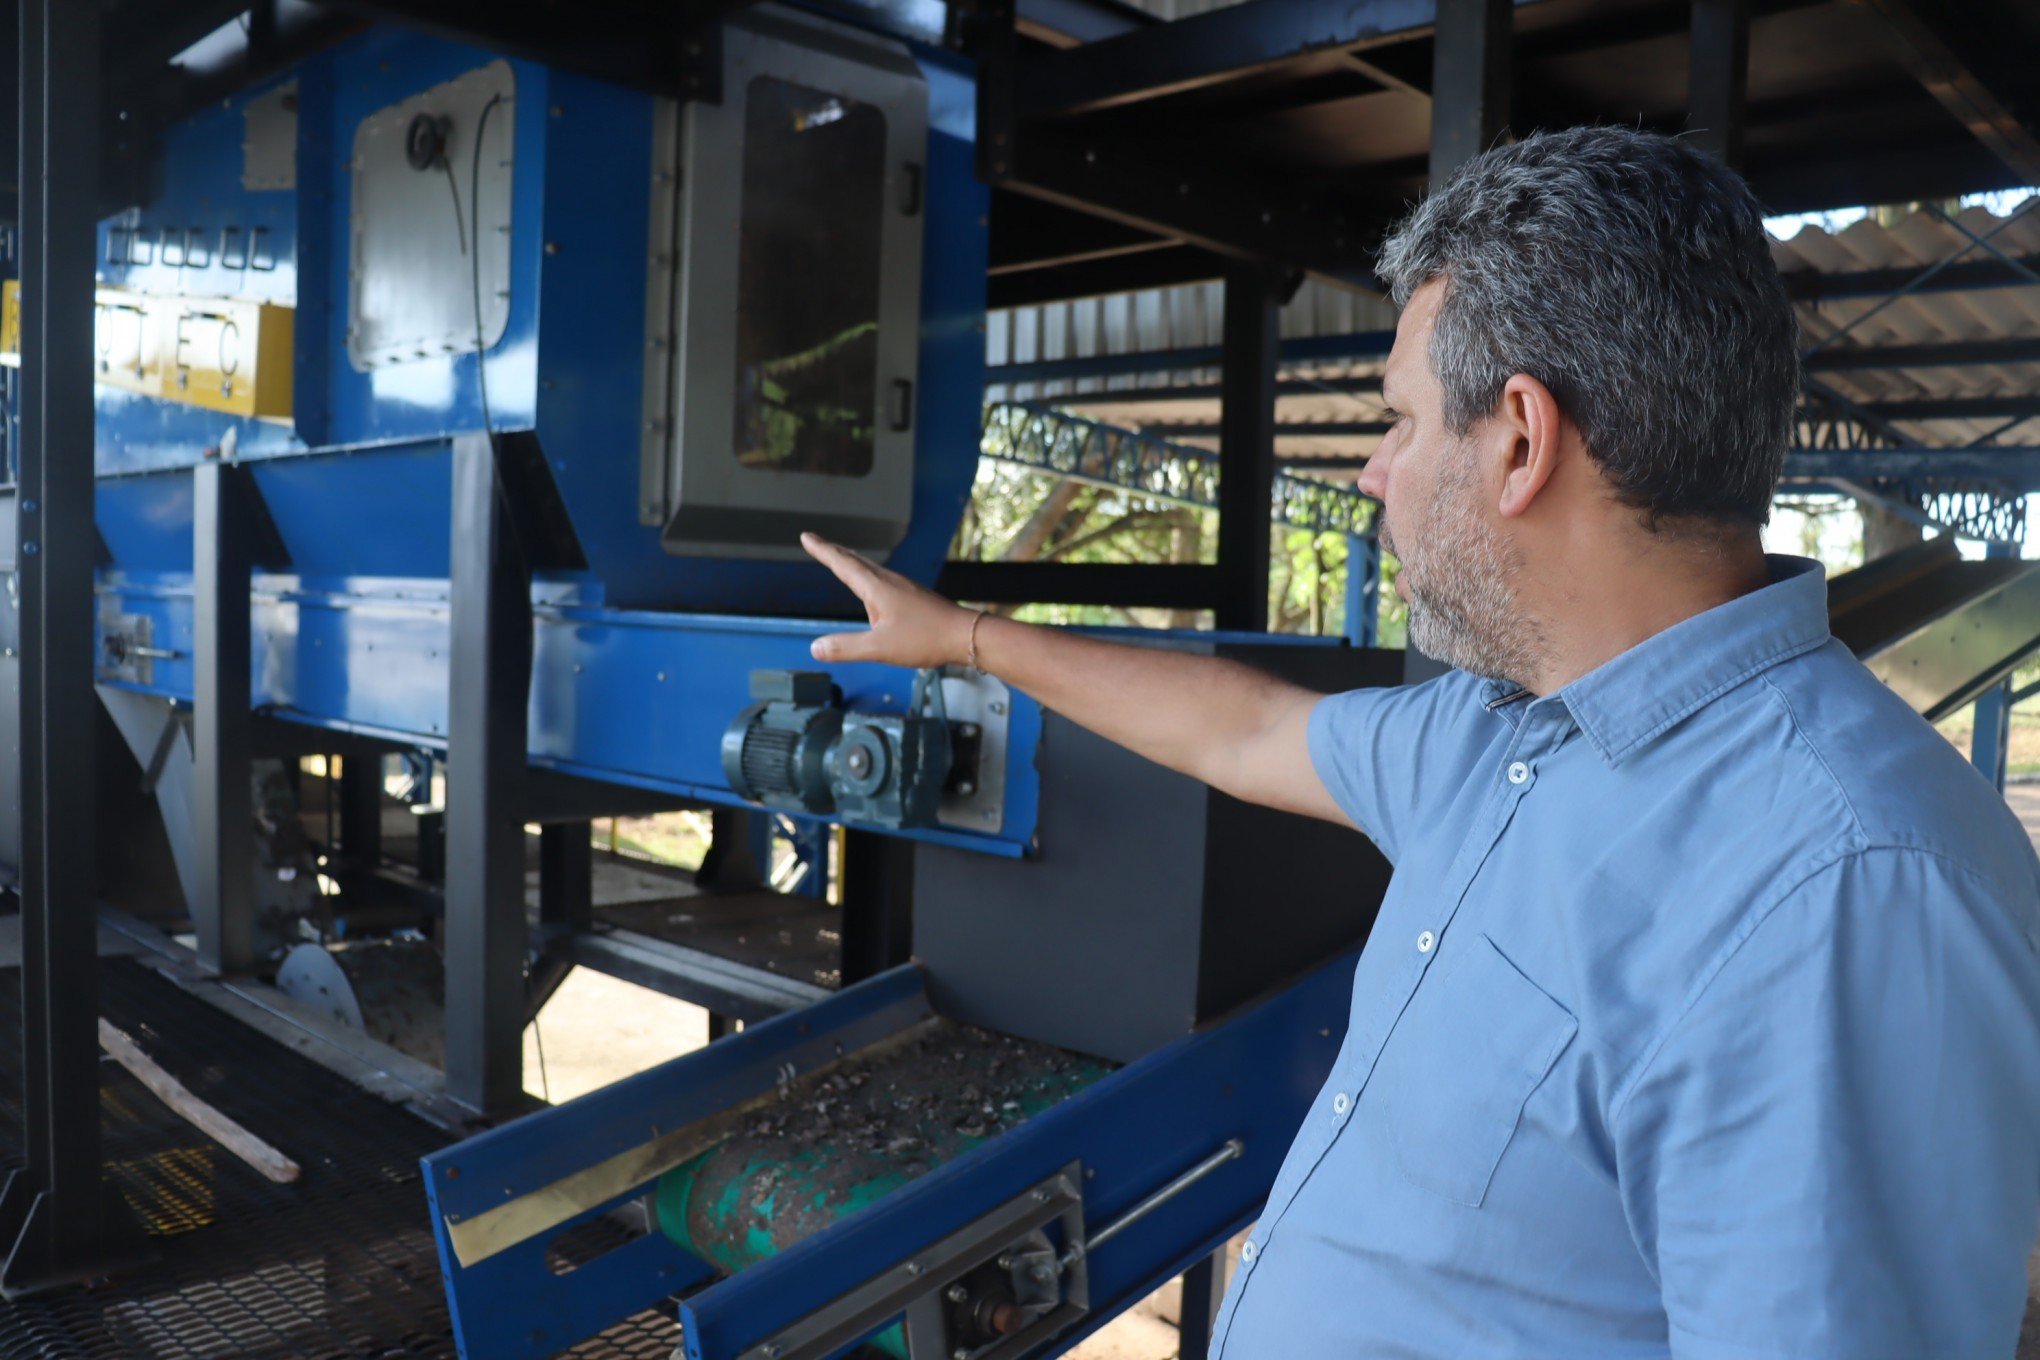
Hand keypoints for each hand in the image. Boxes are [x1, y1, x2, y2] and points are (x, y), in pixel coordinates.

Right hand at [803, 533, 975, 666]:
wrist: (966, 635)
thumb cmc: (926, 638)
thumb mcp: (880, 648)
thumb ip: (846, 648)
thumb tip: (816, 648)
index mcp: (877, 588)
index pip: (842, 564)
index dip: (822, 550)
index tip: (807, 537)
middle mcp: (889, 581)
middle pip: (855, 561)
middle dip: (833, 552)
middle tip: (817, 543)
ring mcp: (903, 587)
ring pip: (870, 570)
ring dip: (851, 562)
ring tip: (840, 560)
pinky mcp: (913, 596)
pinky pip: (882, 580)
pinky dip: (867, 576)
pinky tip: (873, 590)